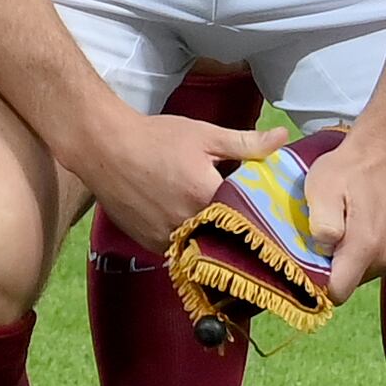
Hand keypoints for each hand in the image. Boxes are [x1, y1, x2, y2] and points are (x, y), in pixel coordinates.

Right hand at [80, 105, 292, 245]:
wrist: (102, 147)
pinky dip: (191, 242)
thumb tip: (283, 140)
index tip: (274, 213)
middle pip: (228, 237)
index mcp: (208, 197)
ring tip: (224, 226)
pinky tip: (194, 227)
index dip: (263, 215)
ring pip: (204, 247)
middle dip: (241, 230)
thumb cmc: (155, 138)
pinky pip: (181, 250)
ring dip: (215, 239)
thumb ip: (246, 143)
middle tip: (252, 221)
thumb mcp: (204, 135)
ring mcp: (167, 238)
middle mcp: (189, 224)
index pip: (251, 218)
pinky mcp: (150, 244)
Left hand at [298, 119, 385, 297]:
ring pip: (354, 277)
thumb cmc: (348, 170)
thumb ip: (322, 222)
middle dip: (324, 272)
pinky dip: (349, 256)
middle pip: (344, 285)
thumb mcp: (323, 188)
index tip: (297, 267)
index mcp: (366, 248)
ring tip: (325, 235)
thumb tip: (322, 249)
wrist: (383, 154)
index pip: (336, 292)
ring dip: (337, 263)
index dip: (314, 286)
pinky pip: (364, 266)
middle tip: (308, 245)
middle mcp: (385, 260)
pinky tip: (341, 232)